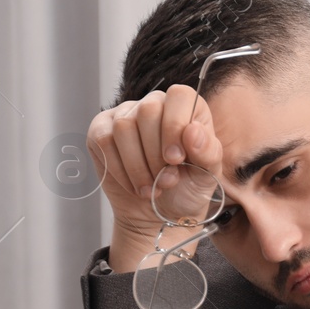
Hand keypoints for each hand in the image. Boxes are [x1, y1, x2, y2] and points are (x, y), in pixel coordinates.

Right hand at [85, 85, 226, 270]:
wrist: (160, 213)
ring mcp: (125, 114)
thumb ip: (208, 152)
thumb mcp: (208, 174)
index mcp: (186, 108)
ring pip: (123, 127)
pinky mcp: (101, 130)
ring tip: (153, 187)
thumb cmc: (188, 188)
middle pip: (147, 111)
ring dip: (138, 166)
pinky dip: (120, 169)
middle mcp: (154, 104)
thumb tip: (193, 131)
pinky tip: (134, 185)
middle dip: (156, 154)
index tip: (176, 159)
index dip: (175, 126)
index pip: (179, 96)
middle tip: (167, 181)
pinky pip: (103, 141)